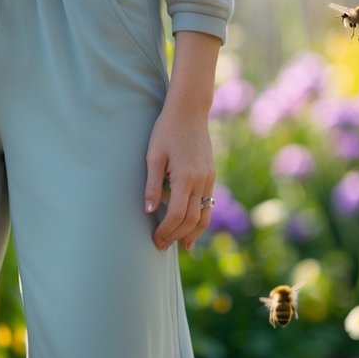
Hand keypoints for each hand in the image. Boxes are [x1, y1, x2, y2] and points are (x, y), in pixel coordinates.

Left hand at [143, 104, 215, 251]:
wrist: (189, 111)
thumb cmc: (166, 131)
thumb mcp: (153, 156)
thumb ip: (151, 185)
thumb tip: (147, 211)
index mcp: (185, 177)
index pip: (176, 215)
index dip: (165, 231)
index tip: (155, 240)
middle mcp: (201, 181)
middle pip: (191, 220)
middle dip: (177, 236)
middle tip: (161, 246)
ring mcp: (209, 179)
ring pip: (205, 215)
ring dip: (193, 233)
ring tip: (182, 246)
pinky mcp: (211, 175)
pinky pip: (209, 204)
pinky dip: (201, 219)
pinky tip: (193, 227)